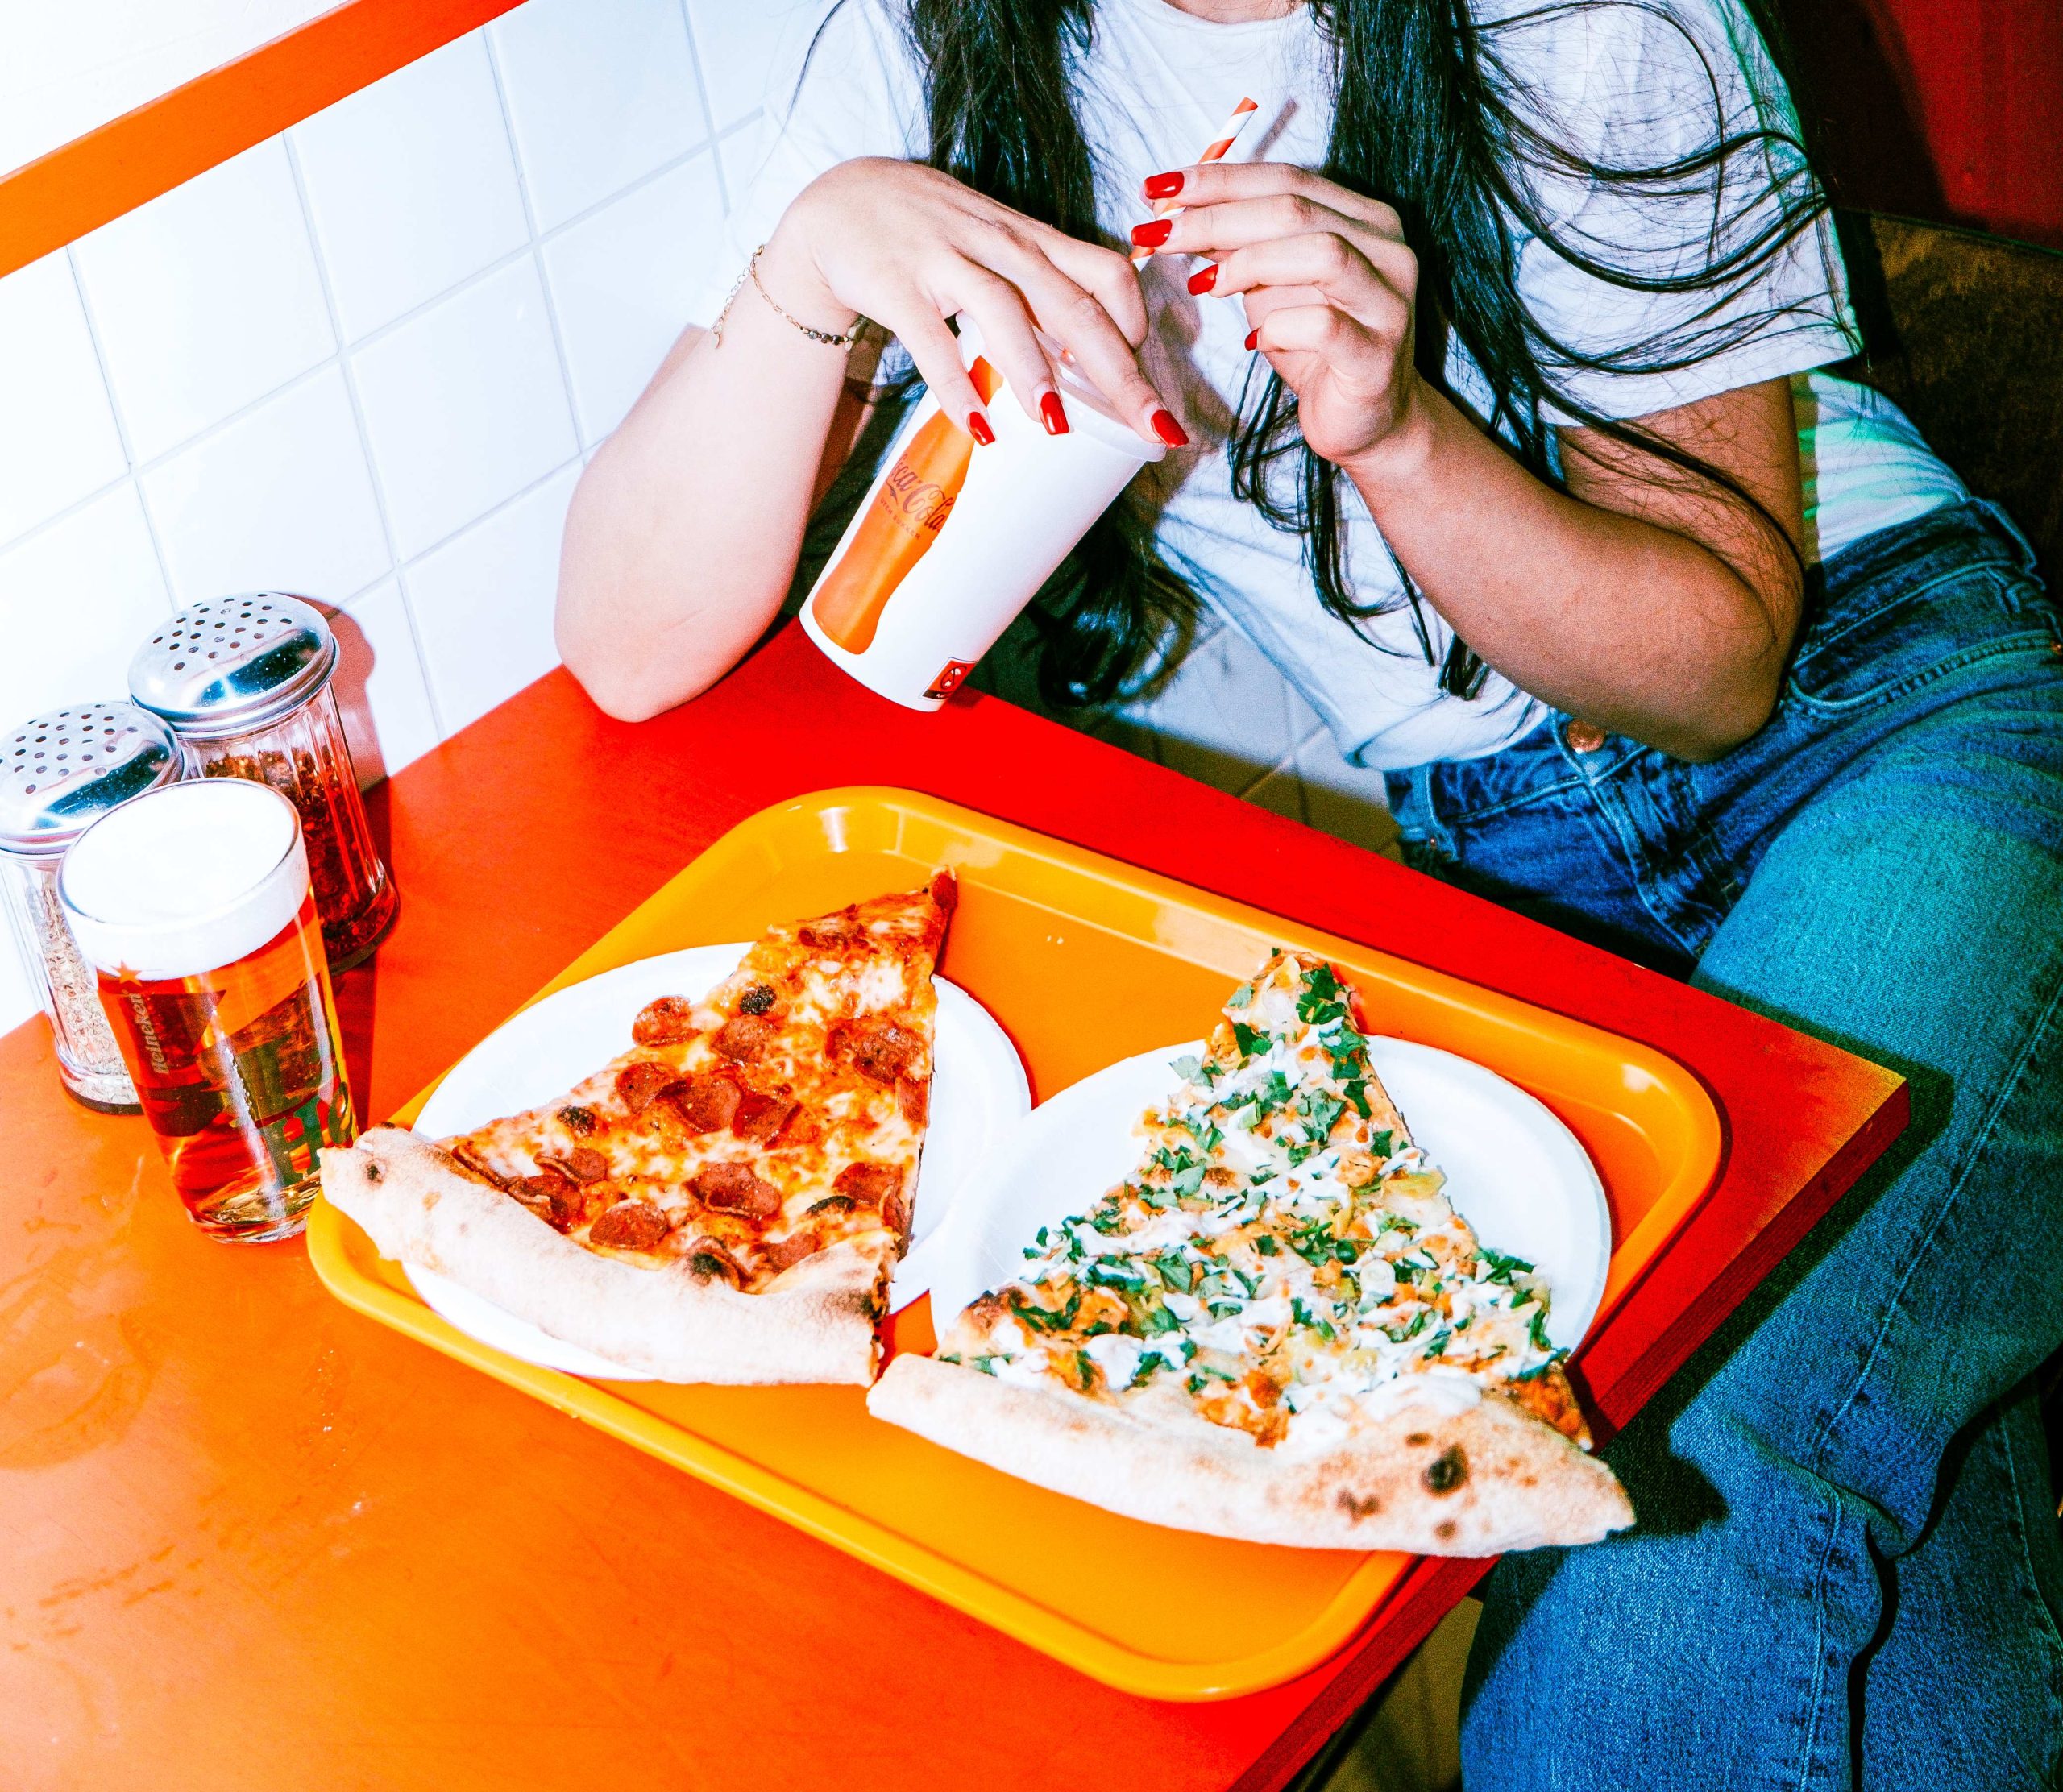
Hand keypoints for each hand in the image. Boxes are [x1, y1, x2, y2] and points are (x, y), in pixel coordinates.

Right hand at [770, 158, 1185, 445]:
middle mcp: (999, 244)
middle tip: (1151, 424)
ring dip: (1033, 370)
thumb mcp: (997, 246)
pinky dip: (956, 386)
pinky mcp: (897, 284)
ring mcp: (946, 259)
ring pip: (1004, 311)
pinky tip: (978, 427)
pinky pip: (932, 340)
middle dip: (1118, 370)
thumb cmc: (933, 234)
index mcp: (1032, 240)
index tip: (1151, 382)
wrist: (840, 203)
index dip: (1136, 326)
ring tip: (1056, 424)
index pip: (1106, 273)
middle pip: (1072, 304)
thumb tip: (1092, 358)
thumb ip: (1041, 290)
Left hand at [1132, 162, 1426, 470]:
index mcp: (1363, 219)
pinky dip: (1278, 328)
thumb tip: (1174, 209)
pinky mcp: (1376, 355)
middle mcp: (1387, 250)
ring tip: (1205, 285)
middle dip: (1216, 217)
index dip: (1218, 180)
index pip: (1286, 178)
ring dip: (1249, 263)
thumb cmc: (1317, 350)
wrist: (1367, 422)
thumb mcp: (1269, 287)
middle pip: (1296, 209)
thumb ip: (1237, 245)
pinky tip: (1253, 341)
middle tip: (1158, 233)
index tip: (1158, 188)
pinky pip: (1323, 326)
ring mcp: (1387, 302)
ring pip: (1322, 254)